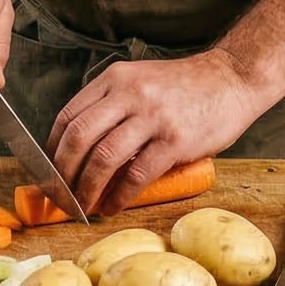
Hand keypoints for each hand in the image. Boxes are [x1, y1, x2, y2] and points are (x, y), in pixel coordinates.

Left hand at [50, 49, 263, 213]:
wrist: (234, 79)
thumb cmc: (187, 86)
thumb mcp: (142, 80)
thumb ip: (113, 105)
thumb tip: (81, 151)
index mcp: (116, 79)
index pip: (69, 116)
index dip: (52, 150)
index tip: (50, 172)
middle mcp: (131, 94)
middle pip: (79, 138)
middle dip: (62, 174)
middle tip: (59, 196)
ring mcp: (153, 117)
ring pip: (103, 158)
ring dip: (86, 189)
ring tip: (83, 205)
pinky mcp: (175, 140)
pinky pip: (136, 175)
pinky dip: (119, 196)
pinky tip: (113, 206)